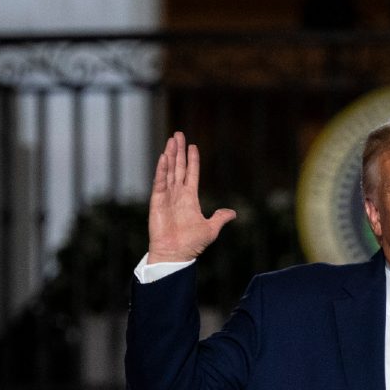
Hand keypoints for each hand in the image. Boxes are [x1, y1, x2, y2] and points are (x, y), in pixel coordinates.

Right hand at [147, 132, 236, 263]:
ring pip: (169, 170)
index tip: (193, 146)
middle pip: (178, 167)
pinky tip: (164, 157)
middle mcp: (178, 194)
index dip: (192, 160)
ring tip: (171, 140)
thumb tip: (232, 213)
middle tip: (178, 134)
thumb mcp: (210, 229)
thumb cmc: (191, 244)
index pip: (191, 174)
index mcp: (190, 198)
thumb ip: (220, 218)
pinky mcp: (157, 201)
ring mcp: (167, 196)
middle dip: (179, 151)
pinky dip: (161, 170)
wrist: (176, 254)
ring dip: (170, 155)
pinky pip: (160, 182)